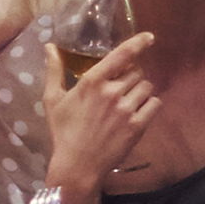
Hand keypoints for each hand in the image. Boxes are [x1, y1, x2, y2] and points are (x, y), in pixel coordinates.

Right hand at [46, 29, 161, 203]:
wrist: (77, 166)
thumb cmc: (63, 132)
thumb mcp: (52, 100)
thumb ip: (54, 71)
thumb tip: (49, 47)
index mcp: (92, 82)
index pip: (121, 55)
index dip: (138, 43)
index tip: (150, 37)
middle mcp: (112, 92)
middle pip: (136, 71)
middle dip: (131, 76)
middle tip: (121, 88)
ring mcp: (126, 109)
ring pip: (147, 87)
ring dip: (140, 91)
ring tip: (128, 103)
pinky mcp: (138, 126)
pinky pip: (155, 104)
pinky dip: (149, 105)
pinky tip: (137, 113)